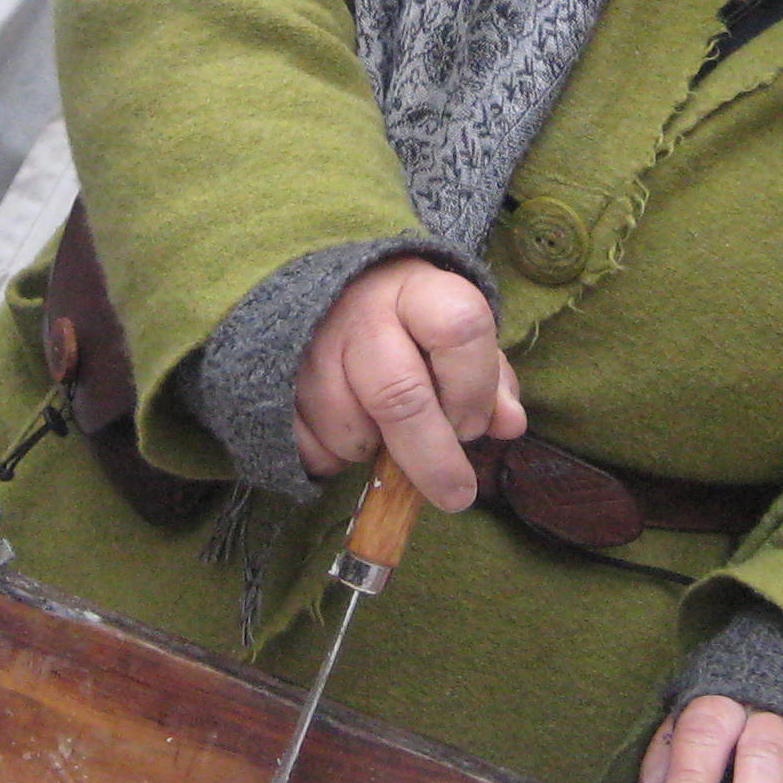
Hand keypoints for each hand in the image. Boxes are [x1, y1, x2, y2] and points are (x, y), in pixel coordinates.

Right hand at [293, 257, 525, 510]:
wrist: (328, 288)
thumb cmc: (408, 319)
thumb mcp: (456, 331)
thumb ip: (488, 378)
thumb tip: (509, 425)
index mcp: (417, 289)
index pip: (459, 329)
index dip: (472, 389)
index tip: (472, 425)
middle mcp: (361, 310)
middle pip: (400, 395)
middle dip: (432, 458)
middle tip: (455, 494)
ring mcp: (311, 344)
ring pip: (349, 428)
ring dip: (375, 453)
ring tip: (384, 434)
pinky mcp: (273, 376)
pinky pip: (306, 444)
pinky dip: (331, 457)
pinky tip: (344, 433)